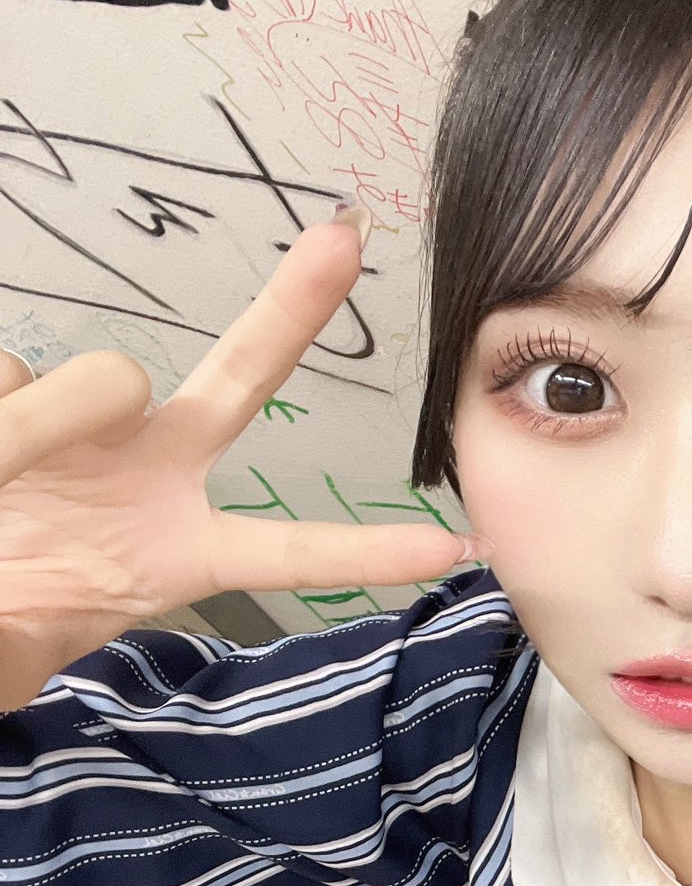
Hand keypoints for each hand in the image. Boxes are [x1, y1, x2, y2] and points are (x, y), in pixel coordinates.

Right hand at [0, 206, 483, 701]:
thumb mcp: (20, 648)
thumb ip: (24, 635)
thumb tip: (18, 567)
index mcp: (178, 550)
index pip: (284, 553)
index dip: (363, 553)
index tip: (452, 549)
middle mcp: (151, 468)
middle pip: (239, 379)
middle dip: (293, 310)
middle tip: (343, 238)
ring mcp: (89, 423)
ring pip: (101, 379)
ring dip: (41, 425)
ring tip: (0, 488)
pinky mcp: (16, 385)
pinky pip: (9, 373)